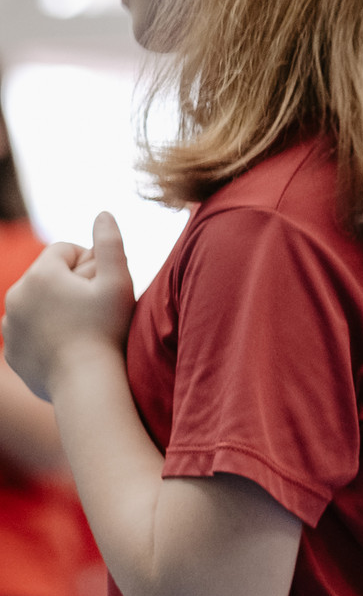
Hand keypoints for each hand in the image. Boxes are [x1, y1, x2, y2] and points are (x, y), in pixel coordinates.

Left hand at [2, 212, 136, 400]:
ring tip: (83, 328)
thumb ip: (110, 243)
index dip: (89, 262)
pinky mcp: (10, 348)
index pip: (64, 250)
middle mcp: (17, 294)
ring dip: (56, 307)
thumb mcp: (118, 281)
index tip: (104, 283)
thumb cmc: (107, 330)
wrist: (85, 383)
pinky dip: (44, 332)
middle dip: (70, 285)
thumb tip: (103, 212)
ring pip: (36, 303)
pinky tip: (67, 346)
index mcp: (42, 273)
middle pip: (48, 276)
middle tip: (97, 307)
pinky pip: (27, 330)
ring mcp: (9, 323)